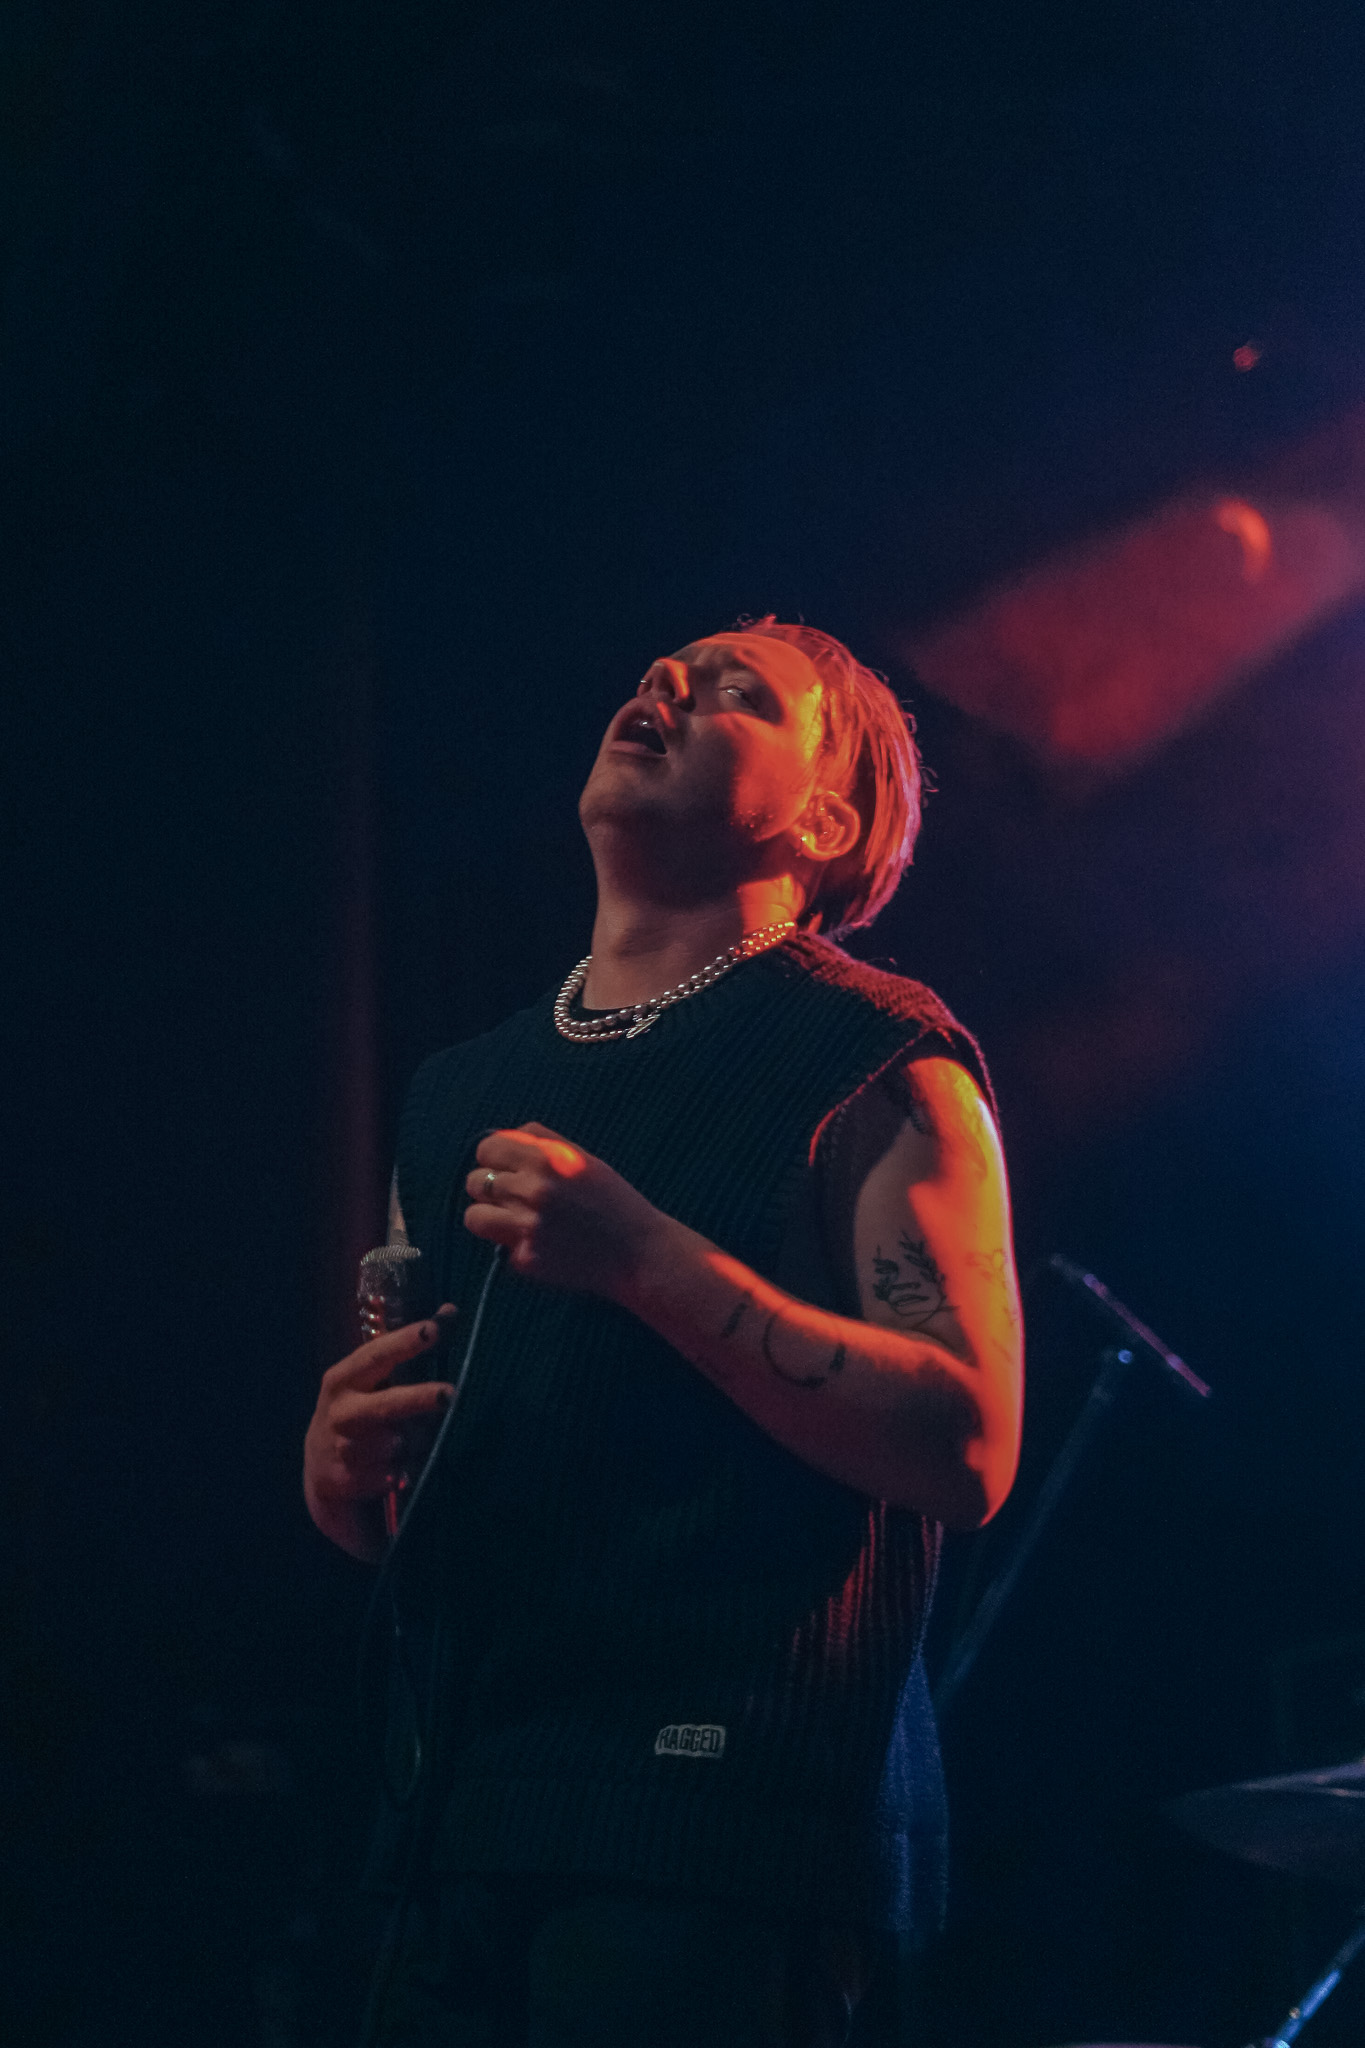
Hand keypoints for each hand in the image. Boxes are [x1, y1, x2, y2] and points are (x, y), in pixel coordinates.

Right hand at [303, 1308, 455, 1559]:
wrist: (323, 1475)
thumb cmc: (359, 1415)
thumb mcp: (372, 1382)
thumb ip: (406, 1350)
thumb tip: (449, 1311)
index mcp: (343, 1379)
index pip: (376, 1355)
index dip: (405, 1341)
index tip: (435, 1328)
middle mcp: (339, 1412)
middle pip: (384, 1405)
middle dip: (418, 1399)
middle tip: (450, 1394)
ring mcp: (340, 1450)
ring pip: (395, 1445)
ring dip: (415, 1445)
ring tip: (414, 1443)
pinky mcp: (345, 1483)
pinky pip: (391, 1477)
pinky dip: (403, 1474)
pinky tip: (400, 1472)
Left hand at [464, 1123, 665, 1297]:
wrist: (638, 1253)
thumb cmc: (614, 1202)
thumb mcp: (583, 1159)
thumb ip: (541, 1142)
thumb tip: (504, 1136)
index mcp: (546, 1159)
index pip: (486, 1148)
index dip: (493, 1157)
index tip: (505, 1167)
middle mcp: (533, 1190)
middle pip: (475, 1182)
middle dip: (491, 1188)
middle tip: (513, 1197)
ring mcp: (527, 1227)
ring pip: (474, 1217)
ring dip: (490, 1217)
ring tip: (513, 1220)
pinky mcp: (526, 1259)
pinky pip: (499, 1246)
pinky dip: (514, 1245)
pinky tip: (542, 1244)